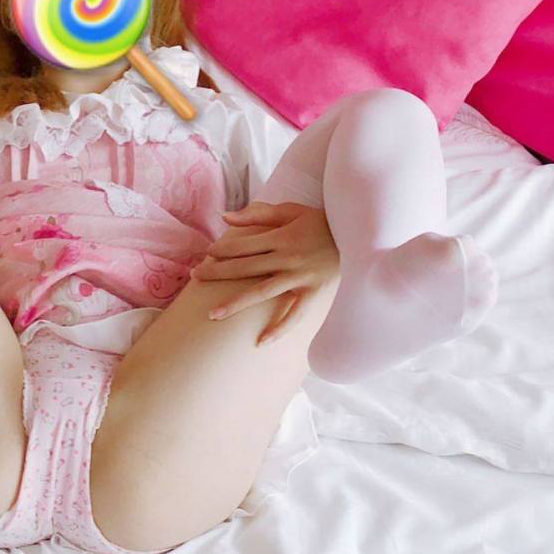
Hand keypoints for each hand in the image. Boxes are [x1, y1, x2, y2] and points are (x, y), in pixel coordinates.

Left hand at [191, 201, 339, 341]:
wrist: (359, 234)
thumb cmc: (321, 221)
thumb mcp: (291, 211)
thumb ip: (258, 214)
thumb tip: (225, 218)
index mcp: (281, 237)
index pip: (243, 245)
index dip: (222, 250)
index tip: (206, 255)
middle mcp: (287, 258)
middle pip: (245, 267)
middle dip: (217, 272)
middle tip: (194, 277)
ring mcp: (300, 277)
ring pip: (261, 292)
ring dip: (235, 304)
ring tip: (212, 315)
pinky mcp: (313, 293)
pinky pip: (294, 314)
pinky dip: (279, 328)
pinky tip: (260, 342)